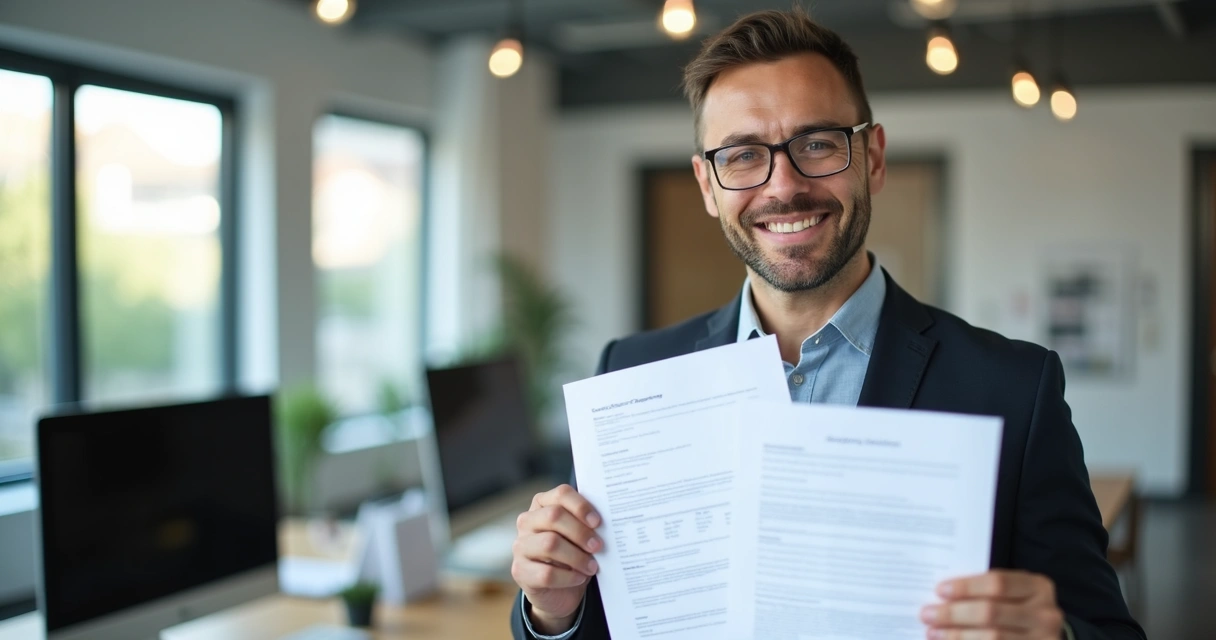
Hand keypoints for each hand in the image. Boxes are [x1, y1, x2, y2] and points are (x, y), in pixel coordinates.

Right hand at [511, 484, 602, 634]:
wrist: (559, 590)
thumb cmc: (572, 555)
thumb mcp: (579, 537)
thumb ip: (587, 525)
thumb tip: (608, 524)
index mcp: (543, 505)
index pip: (561, 494)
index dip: (581, 506)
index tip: (598, 522)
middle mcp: (527, 521)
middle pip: (554, 516)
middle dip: (580, 532)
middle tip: (598, 546)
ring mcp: (520, 546)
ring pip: (550, 544)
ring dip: (577, 556)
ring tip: (592, 566)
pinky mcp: (520, 571)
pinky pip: (547, 573)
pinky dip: (569, 577)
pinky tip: (579, 578)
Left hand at [920, 570, 1063, 638]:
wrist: (1042, 636)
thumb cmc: (1017, 608)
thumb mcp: (1011, 594)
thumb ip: (985, 590)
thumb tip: (941, 594)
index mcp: (1038, 587)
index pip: (997, 582)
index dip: (966, 587)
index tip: (940, 590)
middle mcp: (1046, 614)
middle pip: (991, 612)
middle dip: (954, 614)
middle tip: (927, 614)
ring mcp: (1043, 639)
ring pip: (993, 637)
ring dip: (956, 636)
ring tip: (932, 632)